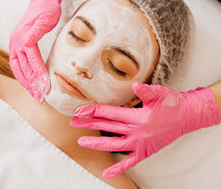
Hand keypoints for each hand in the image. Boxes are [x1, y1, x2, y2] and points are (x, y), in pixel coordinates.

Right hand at [9, 0, 68, 101]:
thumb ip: (38, 30)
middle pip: (23, 68)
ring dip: (27, 83)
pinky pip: (19, 65)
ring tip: (35, 95)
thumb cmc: (48, 9)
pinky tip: (31, 83)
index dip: (39, 76)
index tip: (46, 89)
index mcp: (23, 37)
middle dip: (31, 84)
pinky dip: (24, 76)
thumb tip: (28, 42)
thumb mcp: (47, 17)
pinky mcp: (19, 46)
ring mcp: (16, 44)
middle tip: (40, 98)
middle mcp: (16, 42)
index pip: (32, 61)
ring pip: (19, 69)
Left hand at [70, 82, 220, 178]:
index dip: (92, 110)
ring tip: (81, 142)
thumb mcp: (159, 94)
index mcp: (138, 118)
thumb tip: (135, 85)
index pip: (109, 113)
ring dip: (96, 144)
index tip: (79, 110)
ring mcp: (140, 144)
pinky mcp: (145, 152)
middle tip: (73, 122)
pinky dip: (117, 168)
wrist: (186, 116)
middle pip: (107, 127)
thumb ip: (146, 92)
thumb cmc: (172, 103)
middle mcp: (137, 132)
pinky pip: (129, 162)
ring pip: (113, 145)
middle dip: (88, 124)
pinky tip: (106, 174)